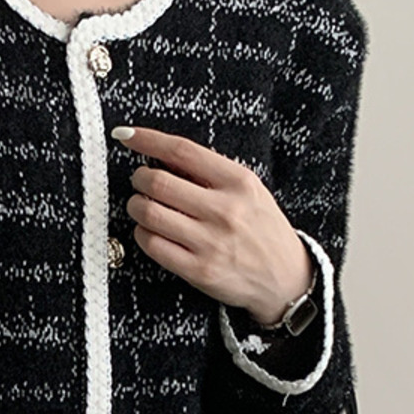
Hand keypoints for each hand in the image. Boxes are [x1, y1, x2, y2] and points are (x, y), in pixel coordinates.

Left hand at [116, 126, 313, 327]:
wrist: (286, 277)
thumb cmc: (262, 229)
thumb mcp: (248, 191)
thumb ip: (211, 173)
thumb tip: (163, 155)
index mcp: (238, 182)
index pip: (183, 151)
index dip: (148, 140)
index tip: (127, 135)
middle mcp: (225, 210)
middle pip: (159, 182)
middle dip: (139, 179)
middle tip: (140, 181)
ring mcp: (210, 242)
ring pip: (150, 213)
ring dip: (136, 206)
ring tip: (141, 205)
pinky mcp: (199, 270)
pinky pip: (153, 245)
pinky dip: (142, 233)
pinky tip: (148, 230)